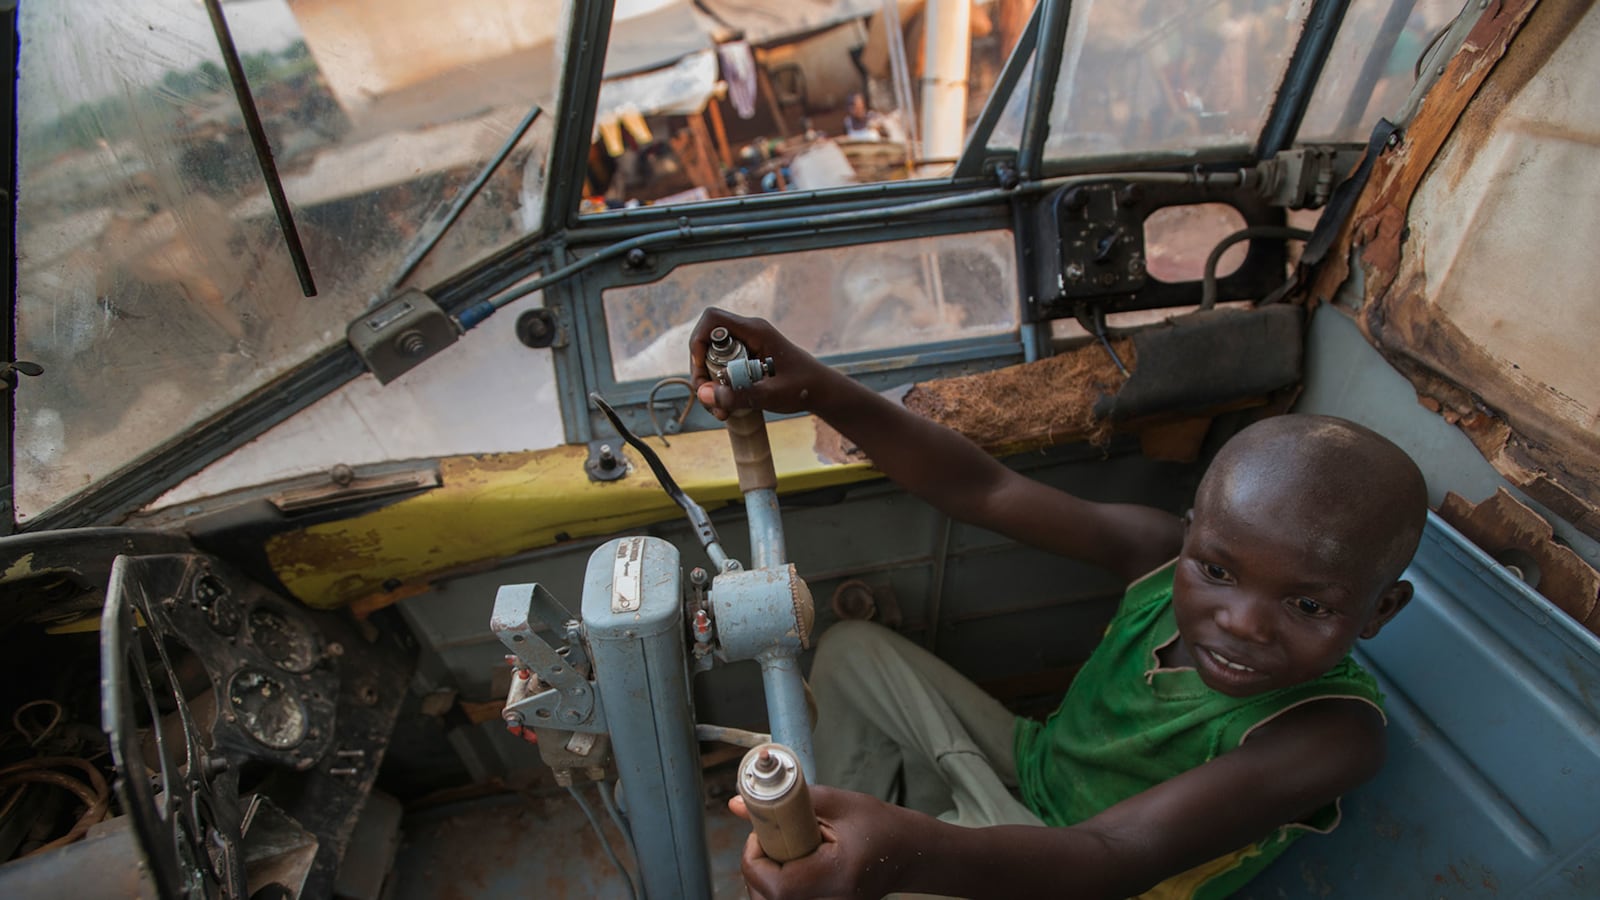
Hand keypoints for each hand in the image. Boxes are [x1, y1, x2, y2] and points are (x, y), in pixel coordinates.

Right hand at [688, 307, 831, 420]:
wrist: (823, 391)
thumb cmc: (804, 388)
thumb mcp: (771, 395)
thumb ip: (738, 394)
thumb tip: (702, 394)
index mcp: (756, 331)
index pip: (713, 319)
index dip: (698, 340)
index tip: (700, 368)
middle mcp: (749, 333)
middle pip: (707, 342)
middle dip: (701, 371)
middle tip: (709, 399)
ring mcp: (747, 344)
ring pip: (712, 358)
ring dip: (709, 383)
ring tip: (720, 410)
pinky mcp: (747, 358)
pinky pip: (722, 367)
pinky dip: (719, 386)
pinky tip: (727, 406)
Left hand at [728, 785, 924, 899]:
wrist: (910, 854)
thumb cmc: (880, 825)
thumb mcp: (838, 803)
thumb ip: (787, 802)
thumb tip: (738, 803)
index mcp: (838, 875)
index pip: (776, 884)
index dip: (754, 860)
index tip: (760, 834)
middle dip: (756, 871)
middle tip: (768, 843)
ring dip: (765, 881)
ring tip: (781, 854)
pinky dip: (779, 890)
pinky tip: (791, 868)